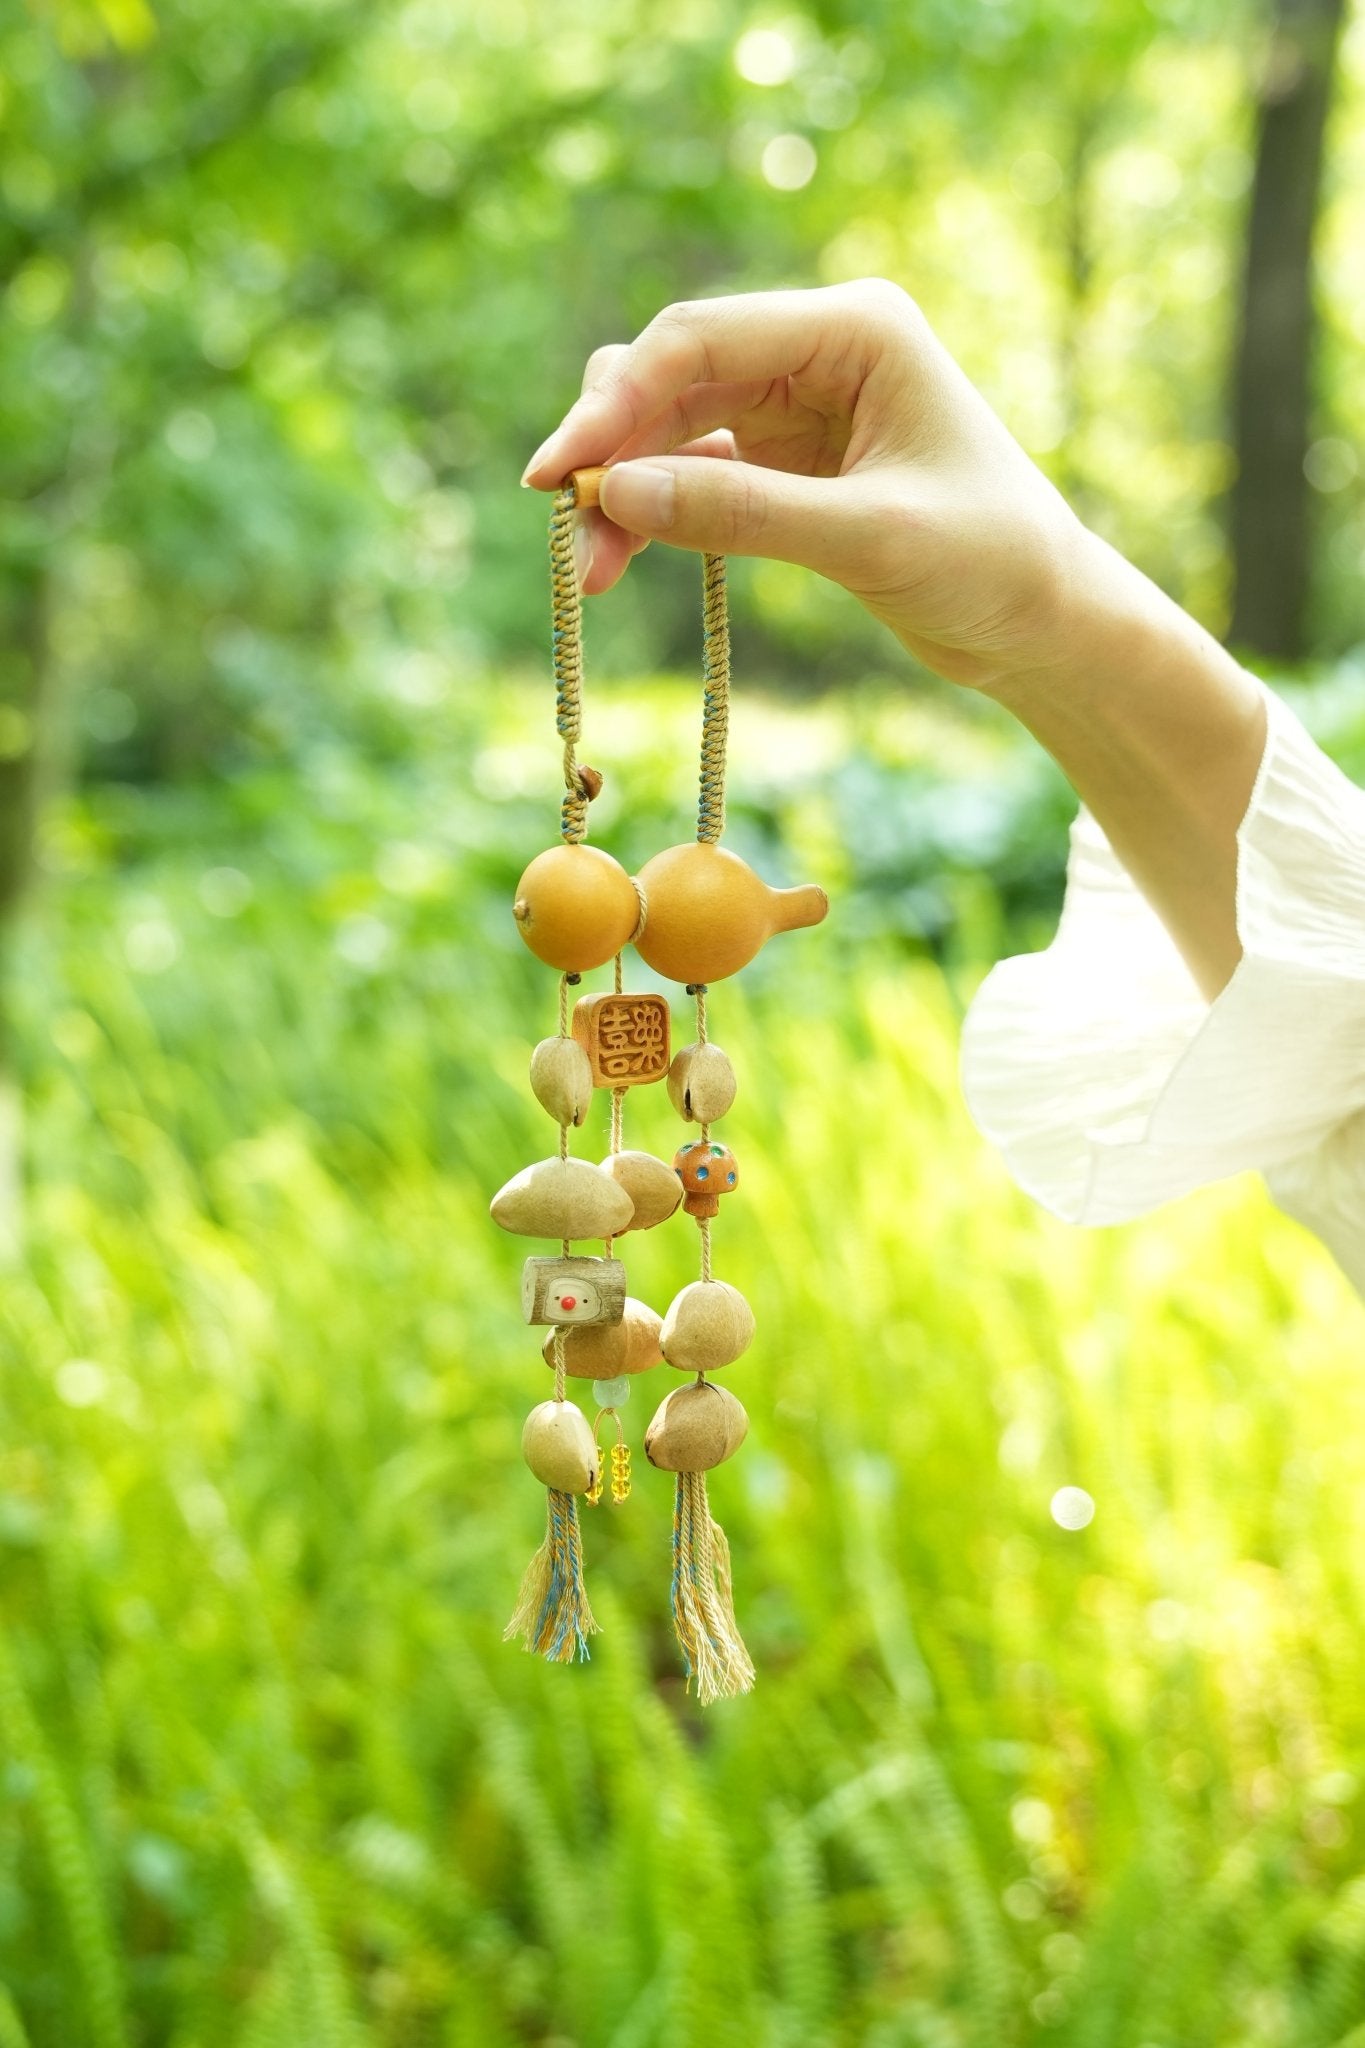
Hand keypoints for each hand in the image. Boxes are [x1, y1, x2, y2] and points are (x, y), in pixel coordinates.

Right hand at [521, 279, 1093, 691]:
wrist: (1044, 621)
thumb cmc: (989, 563)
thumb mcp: (866, 539)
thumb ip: (743, 513)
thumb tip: (616, 495)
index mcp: (854, 329)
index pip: (701, 341)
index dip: (616, 403)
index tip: (558, 473)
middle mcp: (819, 350)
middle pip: (672, 376)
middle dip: (610, 448)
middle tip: (561, 525)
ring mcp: (799, 404)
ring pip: (671, 427)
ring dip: (623, 489)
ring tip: (588, 571)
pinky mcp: (788, 461)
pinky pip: (695, 472)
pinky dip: (655, 513)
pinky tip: (620, 561)